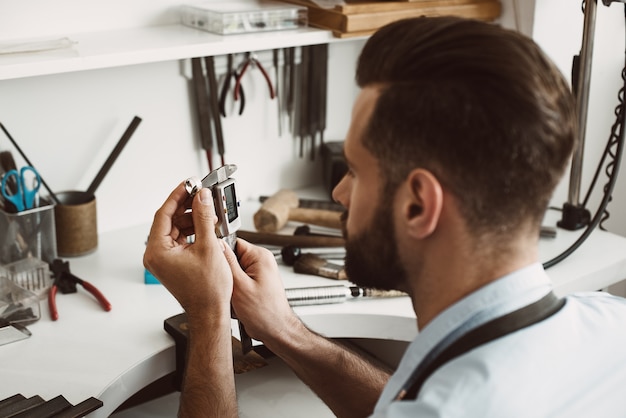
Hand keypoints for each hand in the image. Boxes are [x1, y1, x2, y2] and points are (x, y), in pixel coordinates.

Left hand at [143, 183, 232, 317]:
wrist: (211, 312)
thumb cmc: (207, 291)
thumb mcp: (208, 247)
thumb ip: (204, 218)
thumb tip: (202, 198)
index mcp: (157, 251)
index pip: (163, 214)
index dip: (177, 196)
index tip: (189, 183)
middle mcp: (157, 255)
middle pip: (170, 220)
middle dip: (188, 207)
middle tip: (202, 195)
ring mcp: (165, 259)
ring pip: (177, 228)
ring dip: (193, 219)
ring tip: (210, 213)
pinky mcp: (174, 262)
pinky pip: (182, 239)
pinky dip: (194, 231)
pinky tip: (207, 226)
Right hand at [224, 239, 301, 344]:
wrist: (276, 331)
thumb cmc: (265, 313)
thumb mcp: (240, 285)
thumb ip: (227, 263)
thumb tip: (217, 244)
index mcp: (260, 256)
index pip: (233, 242)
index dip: (221, 254)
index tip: (216, 266)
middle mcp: (261, 262)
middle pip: (231, 259)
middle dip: (226, 276)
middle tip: (230, 289)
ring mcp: (258, 274)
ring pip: (232, 274)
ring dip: (229, 287)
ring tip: (235, 299)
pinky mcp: (254, 285)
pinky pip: (237, 284)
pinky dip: (234, 295)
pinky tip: (238, 304)